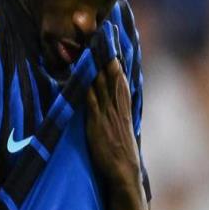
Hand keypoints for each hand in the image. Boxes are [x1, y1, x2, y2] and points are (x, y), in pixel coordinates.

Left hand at [85, 58, 140, 186]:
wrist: (124, 171)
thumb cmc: (123, 151)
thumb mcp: (124, 127)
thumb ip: (119, 111)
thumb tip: (113, 99)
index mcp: (124, 107)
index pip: (120, 79)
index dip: (116, 62)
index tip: (112, 47)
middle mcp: (117, 107)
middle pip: (111, 76)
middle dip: (107, 56)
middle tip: (102, 37)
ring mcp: (107, 113)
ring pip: (102, 84)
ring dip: (96, 65)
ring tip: (91, 48)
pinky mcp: (96, 123)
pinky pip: (91, 100)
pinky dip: (88, 86)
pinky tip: (83, 74)